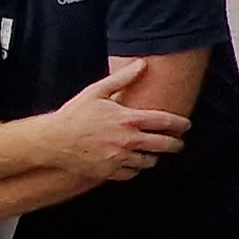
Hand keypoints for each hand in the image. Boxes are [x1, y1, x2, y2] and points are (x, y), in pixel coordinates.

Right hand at [30, 59, 187, 180]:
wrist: (52, 141)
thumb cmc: (74, 114)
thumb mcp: (97, 91)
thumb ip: (123, 78)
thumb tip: (143, 64)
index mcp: (127, 119)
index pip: (164, 122)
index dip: (180, 124)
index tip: (186, 125)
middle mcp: (127, 140)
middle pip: (163, 145)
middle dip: (175, 145)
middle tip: (178, 144)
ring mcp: (119, 158)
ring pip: (148, 162)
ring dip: (153, 157)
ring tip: (153, 153)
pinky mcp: (109, 172)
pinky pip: (132, 174)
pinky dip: (135, 169)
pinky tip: (134, 163)